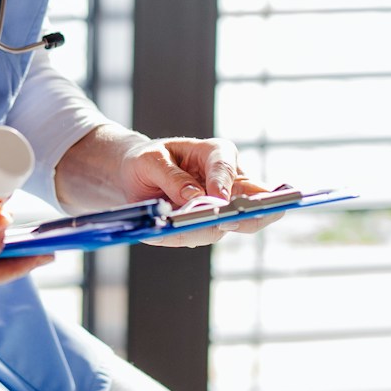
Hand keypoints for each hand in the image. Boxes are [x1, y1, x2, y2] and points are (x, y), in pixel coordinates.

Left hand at [100, 134, 283, 246]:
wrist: (136, 176)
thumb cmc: (149, 160)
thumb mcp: (151, 160)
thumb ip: (172, 177)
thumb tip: (195, 198)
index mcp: (216, 153)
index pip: (226, 167)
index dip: (223, 184)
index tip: (219, 199)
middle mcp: (228, 180)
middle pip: (254, 199)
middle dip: (248, 214)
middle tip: (227, 223)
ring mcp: (223, 206)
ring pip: (226, 225)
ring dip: (199, 231)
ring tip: (167, 231)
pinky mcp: (212, 225)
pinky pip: (204, 235)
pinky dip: (185, 236)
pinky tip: (162, 234)